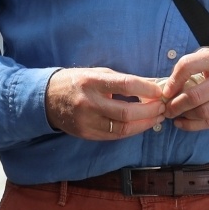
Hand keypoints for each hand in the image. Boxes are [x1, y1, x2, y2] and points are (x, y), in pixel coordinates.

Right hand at [45, 67, 166, 140]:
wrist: (46, 99)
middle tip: (162, 107)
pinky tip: (140, 125)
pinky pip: (114, 136)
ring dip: (144, 124)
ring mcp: (86, 121)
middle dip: (149, 111)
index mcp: (91, 82)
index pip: (125, 85)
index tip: (160, 91)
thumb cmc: (75, 82)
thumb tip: (152, 84)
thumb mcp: (96, 73)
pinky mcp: (86, 133)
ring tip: (156, 117)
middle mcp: (88, 102)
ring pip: (122, 128)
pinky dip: (131, 131)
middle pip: (126, 112)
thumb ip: (122, 80)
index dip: (146, 89)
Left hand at [161, 47, 208, 130]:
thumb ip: (194, 63)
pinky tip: (183, 123)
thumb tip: (170, 83)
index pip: (188, 67)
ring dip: (184, 116)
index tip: (165, 91)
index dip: (172, 81)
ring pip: (204, 112)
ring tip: (174, 115)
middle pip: (195, 96)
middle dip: (175, 105)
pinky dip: (194, 125)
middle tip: (166, 108)